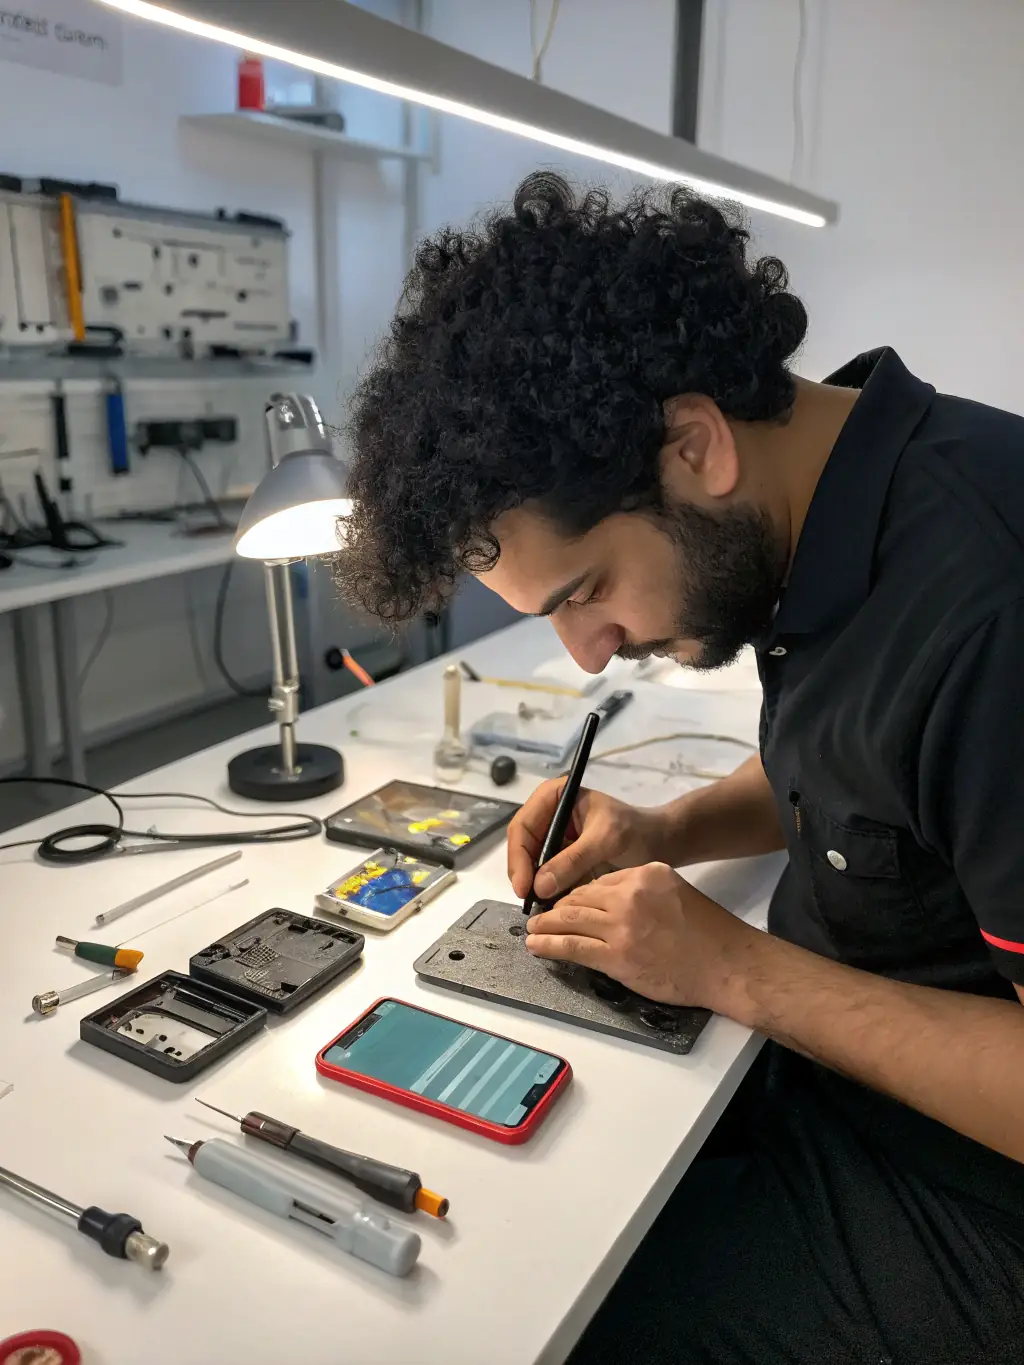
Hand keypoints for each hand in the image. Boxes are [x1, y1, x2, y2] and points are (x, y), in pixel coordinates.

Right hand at [508, 782, 673, 902]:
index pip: (522, 827)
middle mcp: (548, 813)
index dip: (518, 857)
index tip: (524, 886)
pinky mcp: (563, 856)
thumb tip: (539, 886)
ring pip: (532, 863)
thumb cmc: (636, 831)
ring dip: (534, 885)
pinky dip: (548, 889)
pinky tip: (552, 905)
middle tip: (529, 902)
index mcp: (554, 796)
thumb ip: (573, 860)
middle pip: (522, 846)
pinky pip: (547, 873)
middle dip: (524, 874)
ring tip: (541, 907)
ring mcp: (554, 835)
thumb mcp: (606, 840)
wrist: (660, 842)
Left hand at [525, 862, 754, 1008]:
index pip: (599, 879)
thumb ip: (642, 890)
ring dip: (546, 924)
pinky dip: (549, 945)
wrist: (728, 964)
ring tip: (533, 928)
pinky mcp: (617, 956)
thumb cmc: (709, 933)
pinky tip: (536, 945)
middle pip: (580, 896)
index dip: (578, 892)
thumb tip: (609, 900)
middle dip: (557, 906)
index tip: (567, 901)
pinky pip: (572, 947)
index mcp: (645, 874)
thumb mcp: (675, 891)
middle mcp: (630, 894)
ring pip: (571, 920)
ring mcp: (622, 926)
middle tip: (542, 914)